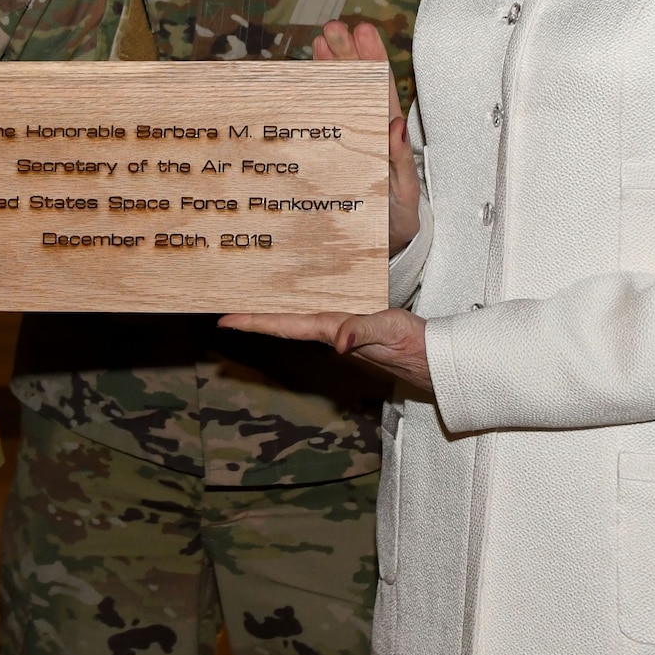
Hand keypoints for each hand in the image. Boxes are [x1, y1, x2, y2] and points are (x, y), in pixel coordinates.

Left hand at [218, 308, 432, 393]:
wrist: (433, 357)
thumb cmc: (411, 343)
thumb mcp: (389, 329)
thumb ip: (364, 331)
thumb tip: (340, 341)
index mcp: (330, 330)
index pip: (282, 325)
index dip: (252, 322)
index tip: (224, 321)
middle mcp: (328, 331)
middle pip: (280, 322)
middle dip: (251, 316)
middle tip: (221, 308)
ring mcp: (338, 330)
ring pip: (294, 318)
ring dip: (269, 311)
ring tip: (244, 298)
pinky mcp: (350, 324)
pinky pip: (313, 312)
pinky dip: (294, 304)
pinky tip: (288, 297)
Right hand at [314, 20, 420, 255]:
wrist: (382, 249)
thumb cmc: (395, 225)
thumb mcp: (403, 199)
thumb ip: (400, 165)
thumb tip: (397, 126)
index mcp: (388, 143)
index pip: (381, 92)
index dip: (372, 61)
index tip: (363, 31)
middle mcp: (370, 135)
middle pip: (360, 86)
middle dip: (349, 53)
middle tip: (335, 26)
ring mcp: (351, 141)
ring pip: (343, 96)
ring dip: (333, 66)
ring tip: (322, 38)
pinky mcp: (333, 154)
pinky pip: (326, 117)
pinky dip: (318, 93)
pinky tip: (310, 72)